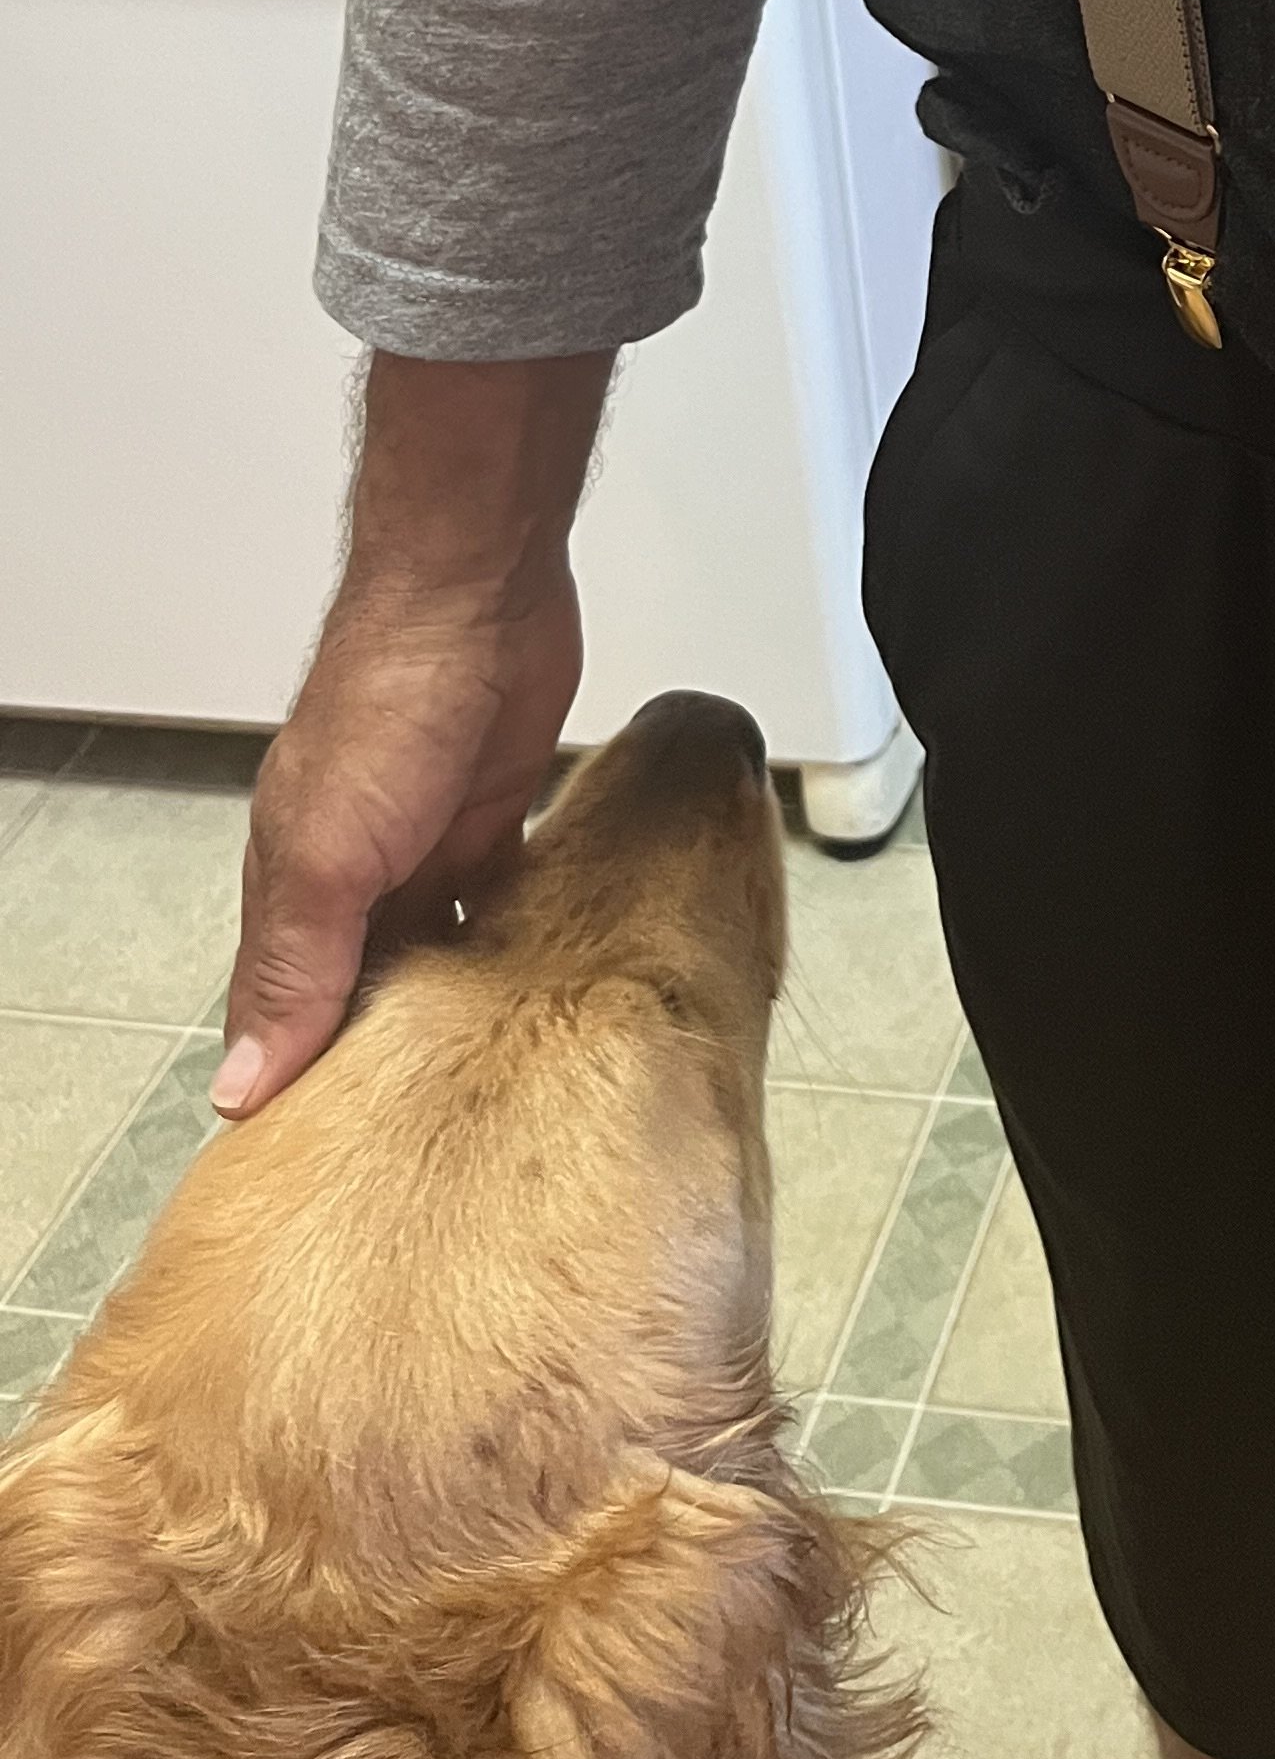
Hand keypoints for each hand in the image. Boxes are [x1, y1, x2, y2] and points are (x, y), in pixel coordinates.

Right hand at [216, 347, 613, 1119]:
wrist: (479, 592)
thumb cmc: (389, 695)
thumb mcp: (325, 851)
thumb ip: (294, 964)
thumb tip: (244, 1083)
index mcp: (299, 889)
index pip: (291, 1012)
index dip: (309, 1083)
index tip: (333, 1166)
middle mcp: (362, 871)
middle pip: (372, 987)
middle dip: (394, 1052)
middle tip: (435, 1141)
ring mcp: (432, 841)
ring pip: (442, 951)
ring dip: (462, 1003)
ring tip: (497, 1090)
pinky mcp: (498, 813)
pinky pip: (505, 900)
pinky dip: (518, 943)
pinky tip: (547, 996)